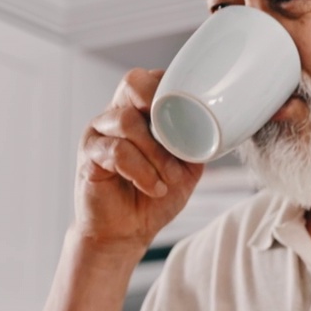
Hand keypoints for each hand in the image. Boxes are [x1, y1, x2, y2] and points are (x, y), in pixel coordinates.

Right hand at [74, 69, 204, 249]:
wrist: (127, 232)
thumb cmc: (155, 197)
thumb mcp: (186, 167)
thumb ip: (197, 143)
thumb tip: (221, 125)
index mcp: (138, 112)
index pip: (151, 78)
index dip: (171, 86)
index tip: (192, 111)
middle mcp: (115, 115)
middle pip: (132, 82)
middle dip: (160, 107)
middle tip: (177, 140)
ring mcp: (98, 133)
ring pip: (127, 121)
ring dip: (156, 153)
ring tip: (169, 178)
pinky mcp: (89, 156)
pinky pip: (117, 152)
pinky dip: (142, 171)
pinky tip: (154, 187)